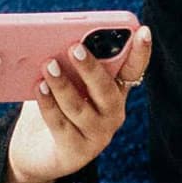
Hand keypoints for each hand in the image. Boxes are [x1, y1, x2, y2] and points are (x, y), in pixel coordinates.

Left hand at [3, 28, 152, 182]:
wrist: (38, 151)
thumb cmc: (56, 106)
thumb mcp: (65, 81)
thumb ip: (67, 64)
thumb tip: (53, 40)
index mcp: (115, 91)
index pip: (133, 70)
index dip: (141, 52)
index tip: (143, 30)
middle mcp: (112, 113)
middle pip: (106, 89)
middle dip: (90, 68)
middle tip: (74, 48)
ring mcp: (97, 135)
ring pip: (79, 107)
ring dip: (62, 84)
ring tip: (48, 65)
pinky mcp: (77, 152)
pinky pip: (61, 124)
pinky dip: (48, 104)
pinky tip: (38, 88)